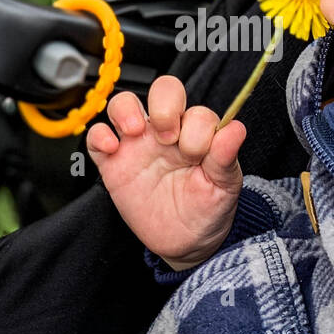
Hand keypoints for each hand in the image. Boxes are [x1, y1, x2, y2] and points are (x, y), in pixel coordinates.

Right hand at [85, 75, 245, 269]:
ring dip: (127, 110)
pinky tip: (112, 149)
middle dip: (166, 107)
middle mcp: (167, 133)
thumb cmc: (207, 208)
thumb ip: (226, 158)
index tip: (198, 155)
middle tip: (169, 138)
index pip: (196, 111)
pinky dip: (99, 135)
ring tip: (135, 131)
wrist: (185, 242)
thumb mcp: (223, 187)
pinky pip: (96, 138)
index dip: (198, 128)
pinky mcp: (113, 164)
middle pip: (162, 91)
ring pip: (123, 104)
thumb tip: (236, 129)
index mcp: (196, 134)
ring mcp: (137, 145)